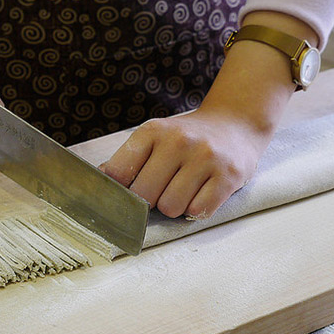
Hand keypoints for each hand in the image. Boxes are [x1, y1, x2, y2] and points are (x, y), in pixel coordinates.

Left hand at [101, 11, 318, 218]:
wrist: (236, 122)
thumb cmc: (186, 138)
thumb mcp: (154, 138)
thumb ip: (127, 160)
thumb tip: (97, 179)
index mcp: (152, 131)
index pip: (119, 174)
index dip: (121, 191)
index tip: (130, 191)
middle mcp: (178, 141)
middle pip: (145, 197)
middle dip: (151, 201)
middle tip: (163, 189)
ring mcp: (206, 158)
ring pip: (171, 208)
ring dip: (175, 206)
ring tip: (185, 188)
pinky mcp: (229, 175)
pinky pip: (199, 211)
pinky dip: (197, 209)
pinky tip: (202, 192)